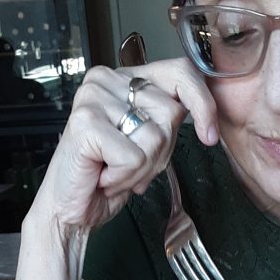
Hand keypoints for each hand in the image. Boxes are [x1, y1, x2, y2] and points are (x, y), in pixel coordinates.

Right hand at [29, 59, 218, 232]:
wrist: (71, 208)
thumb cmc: (106, 176)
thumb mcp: (148, 143)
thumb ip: (168, 121)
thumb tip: (206, 116)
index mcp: (124, 79)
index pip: (180, 71)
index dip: (202, 103)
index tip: (209, 135)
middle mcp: (107, 80)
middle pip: (171, 112)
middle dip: (160, 152)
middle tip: (130, 164)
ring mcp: (94, 98)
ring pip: (155, 137)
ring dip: (141, 169)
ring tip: (114, 170)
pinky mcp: (86, 122)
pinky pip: (134, 157)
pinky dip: (124, 177)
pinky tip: (103, 176)